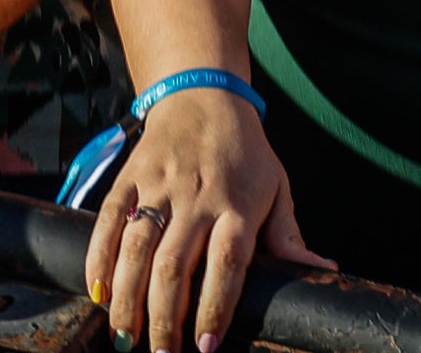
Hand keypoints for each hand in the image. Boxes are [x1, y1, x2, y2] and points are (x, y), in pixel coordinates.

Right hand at [89, 88, 329, 352]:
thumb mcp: (276, 188)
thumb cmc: (245, 151)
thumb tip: (323, 271)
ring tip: (124, 337)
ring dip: (127, 298)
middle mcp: (198, 196)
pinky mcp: (130, 175)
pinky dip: (99, 257)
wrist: (203, 93)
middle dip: (164, 319)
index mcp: (238, 205)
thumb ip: (290, 237)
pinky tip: (97, 291)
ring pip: (137, 247)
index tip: (207, 347)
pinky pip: (109, 219)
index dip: (214, 308)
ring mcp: (160, 185)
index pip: (227, 264)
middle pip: (175, 265)